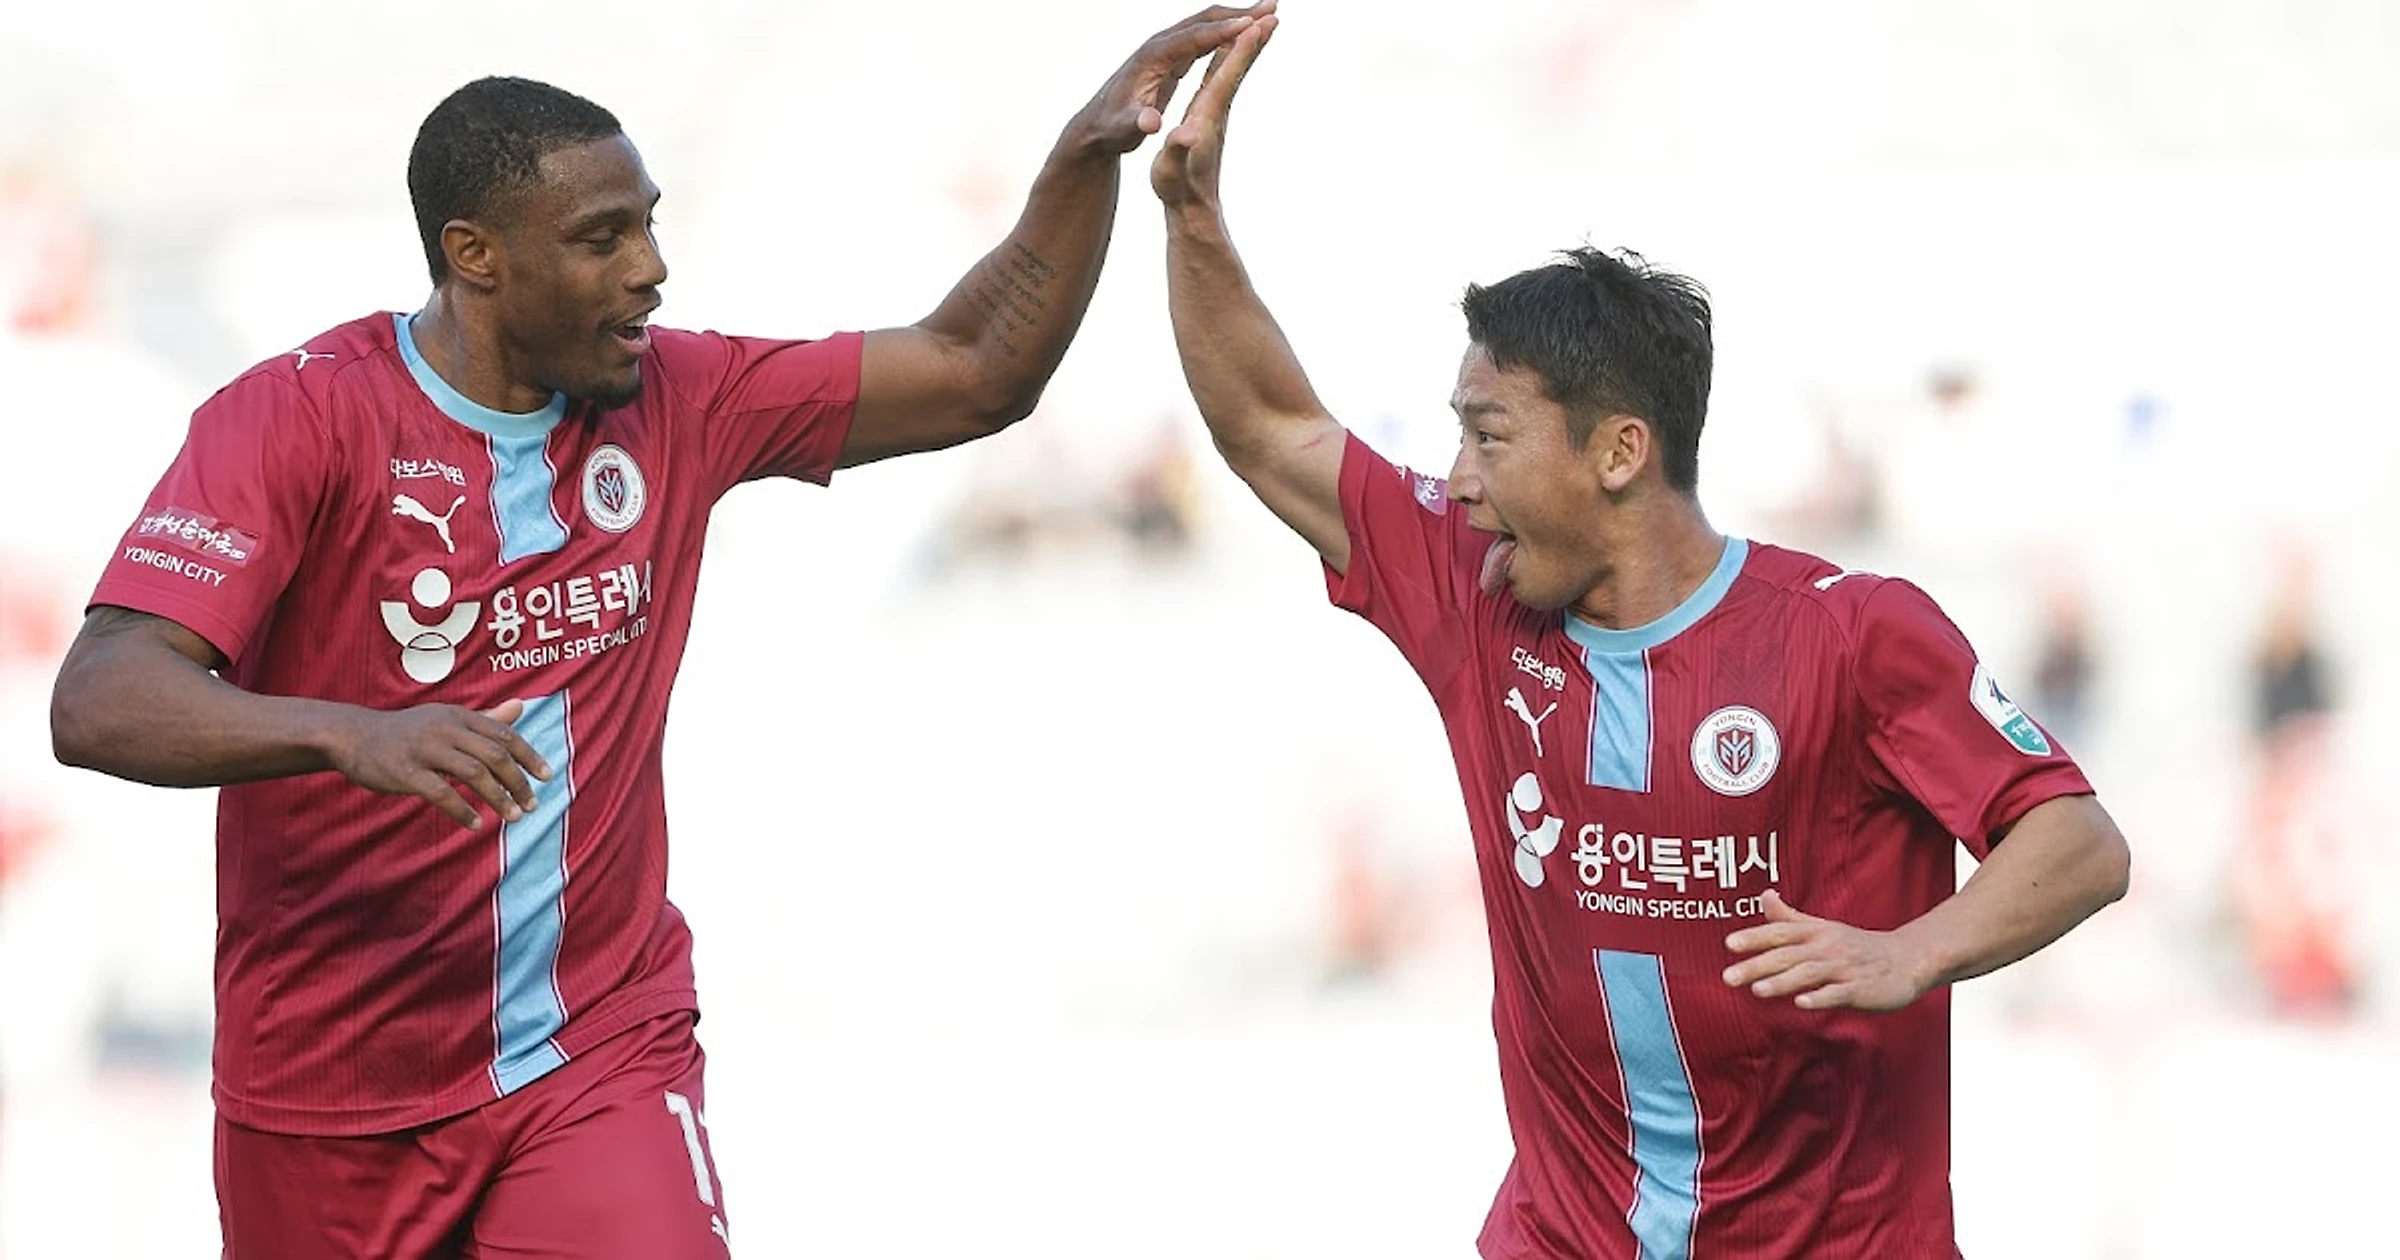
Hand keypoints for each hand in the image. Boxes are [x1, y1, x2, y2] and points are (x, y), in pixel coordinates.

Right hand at [326, 699, 552, 828]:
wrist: (353, 736)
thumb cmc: (407, 732)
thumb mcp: (446, 718)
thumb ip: (485, 719)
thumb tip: (521, 707)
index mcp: (459, 715)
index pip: (504, 735)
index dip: (529, 757)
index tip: (547, 777)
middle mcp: (445, 728)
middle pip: (495, 756)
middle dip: (519, 783)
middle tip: (532, 805)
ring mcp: (425, 749)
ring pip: (474, 775)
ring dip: (499, 799)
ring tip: (513, 817)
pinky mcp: (405, 772)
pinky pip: (442, 794)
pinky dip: (463, 811)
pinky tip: (475, 825)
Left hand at [1075, 3, 1273, 156]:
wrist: (1097, 126)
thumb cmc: (1112, 128)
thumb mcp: (1124, 129)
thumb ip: (1137, 124)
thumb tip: (1151, 123)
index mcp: (1152, 58)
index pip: (1192, 38)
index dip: (1222, 31)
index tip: (1250, 25)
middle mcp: (1159, 46)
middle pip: (1203, 21)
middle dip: (1237, 13)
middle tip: (1271, 6)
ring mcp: (1165, 49)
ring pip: (1205, 25)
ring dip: (1236, 18)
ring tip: (1267, 13)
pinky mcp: (1170, 57)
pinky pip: (1203, 39)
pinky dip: (1226, 33)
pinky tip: (1246, 33)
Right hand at [1149, 7, 1276, 208]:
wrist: (1192, 206)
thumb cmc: (1178, 187)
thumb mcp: (1171, 169)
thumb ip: (1177, 151)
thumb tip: (1184, 136)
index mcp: (1207, 115)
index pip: (1226, 76)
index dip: (1241, 50)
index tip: (1256, 24)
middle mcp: (1218, 108)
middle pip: (1239, 66)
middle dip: (1256, 37)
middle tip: (1273, 10)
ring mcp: (1217, 110)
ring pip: (1235, 69)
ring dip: (1250, 43)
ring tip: (1262, 18)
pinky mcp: (1212, 112)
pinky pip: (1225, 76)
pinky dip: (1233, 56)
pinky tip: (1235, 45)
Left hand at [1722, 889, 1933, 1011]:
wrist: (1907, 959)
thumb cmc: (1857, 945)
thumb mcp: (1822, 927)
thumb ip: (1789, 917)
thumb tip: (1763, 895)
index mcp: (1815, 932)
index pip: (1780, 932)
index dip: (1754, 936)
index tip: (1729, 944)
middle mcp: (1827, 947)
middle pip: (1787, 955)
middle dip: (1756, 965)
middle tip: (1728, 976)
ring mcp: (1844, 967)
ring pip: (1809, 973)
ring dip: (1782, 981)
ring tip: (1757, 990)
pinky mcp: (1861, 988)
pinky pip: (1838, 993)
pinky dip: (1820, 997)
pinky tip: (1802, 1004)